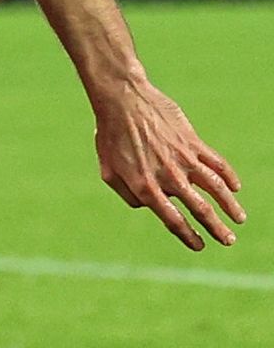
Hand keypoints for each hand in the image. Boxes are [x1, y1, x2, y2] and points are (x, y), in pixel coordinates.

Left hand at [94, 82, 244, 250]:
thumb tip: (148, 207)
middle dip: (217, 228)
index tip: (199, 246)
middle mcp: (168, 177)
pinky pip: (216, 163)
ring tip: (239, 219)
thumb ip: (128, 194)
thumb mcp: (109, 172)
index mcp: (146, 187)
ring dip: (230, 206)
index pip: (172, 220)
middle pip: (200, 209)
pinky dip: (228, 177)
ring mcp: (183, 159)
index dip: (188, 236)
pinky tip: (235, 188)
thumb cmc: (110, 137)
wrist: (123, 101)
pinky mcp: (193, 142)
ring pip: (215, 188)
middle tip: (229, 241)